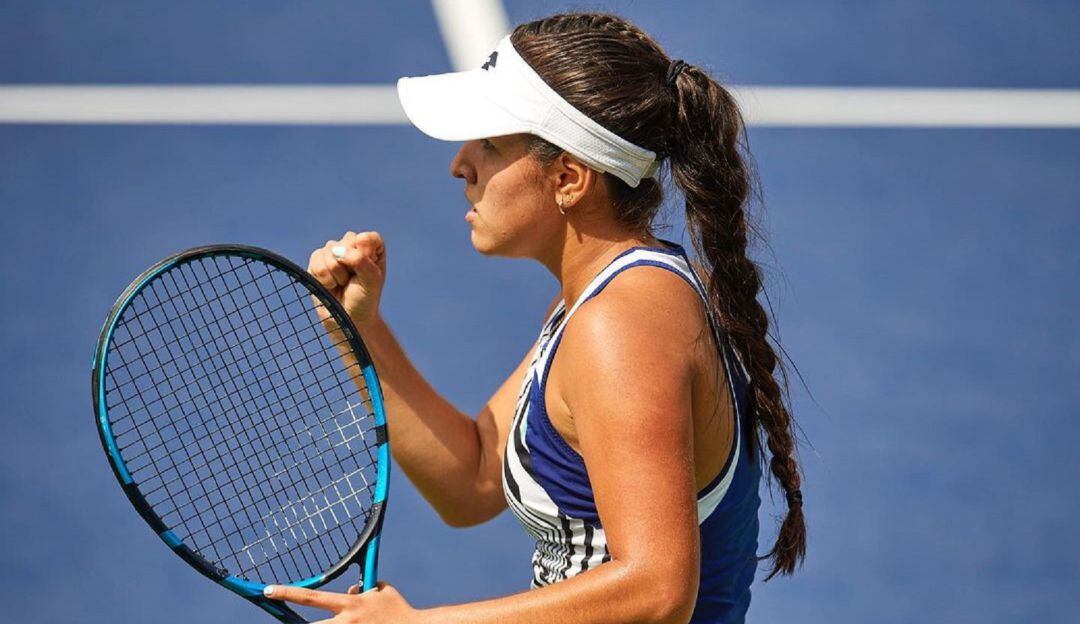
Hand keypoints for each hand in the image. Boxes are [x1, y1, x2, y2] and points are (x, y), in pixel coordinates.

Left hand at [264, 581, 418, 623]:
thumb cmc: (399, 610)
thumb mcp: (382, 590)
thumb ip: (363, 587)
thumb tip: (351, 589)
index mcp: (350, 604)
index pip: (312, 597)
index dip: (289, 593)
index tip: (269, 590)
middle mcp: (347, 622)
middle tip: (273, 613)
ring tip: (338, 616)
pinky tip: (358, 623)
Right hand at [307, 231, 386, 328]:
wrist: (347, 320)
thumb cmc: (364, 299)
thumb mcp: (371, 280)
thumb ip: (360, 260)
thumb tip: (337, 250)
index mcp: (371, 246)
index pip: (366, 239)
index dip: (365, 258)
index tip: (367, 274)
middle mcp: (351, 244)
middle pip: (346, 244)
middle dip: (349, 268)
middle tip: (352, 281)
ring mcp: (333, 251)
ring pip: (330, 252)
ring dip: (336, 275)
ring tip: (341, 284)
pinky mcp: (316, 260)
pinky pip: (316, 260)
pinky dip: (324, 278)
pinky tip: (329, 285)